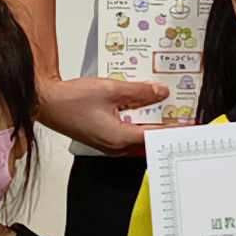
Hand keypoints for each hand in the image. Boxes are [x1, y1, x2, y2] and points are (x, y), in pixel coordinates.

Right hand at [38, 72, 169, 154]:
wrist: (46, 102)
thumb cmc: (70, 101)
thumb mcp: (111, 89)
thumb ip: (139, 91)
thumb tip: (159, 92)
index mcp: (119, 138)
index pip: (156, 135)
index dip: (175, 128)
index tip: (189, 124)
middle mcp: (115, 146)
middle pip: (148, 136)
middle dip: (164, 123)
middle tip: (178, 110)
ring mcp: (108, 143)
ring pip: (138, 134)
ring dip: (150, 120)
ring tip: (161, 104)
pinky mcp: (103, 136)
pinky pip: (127, 131)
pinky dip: (136, 119)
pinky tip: (138, 105)